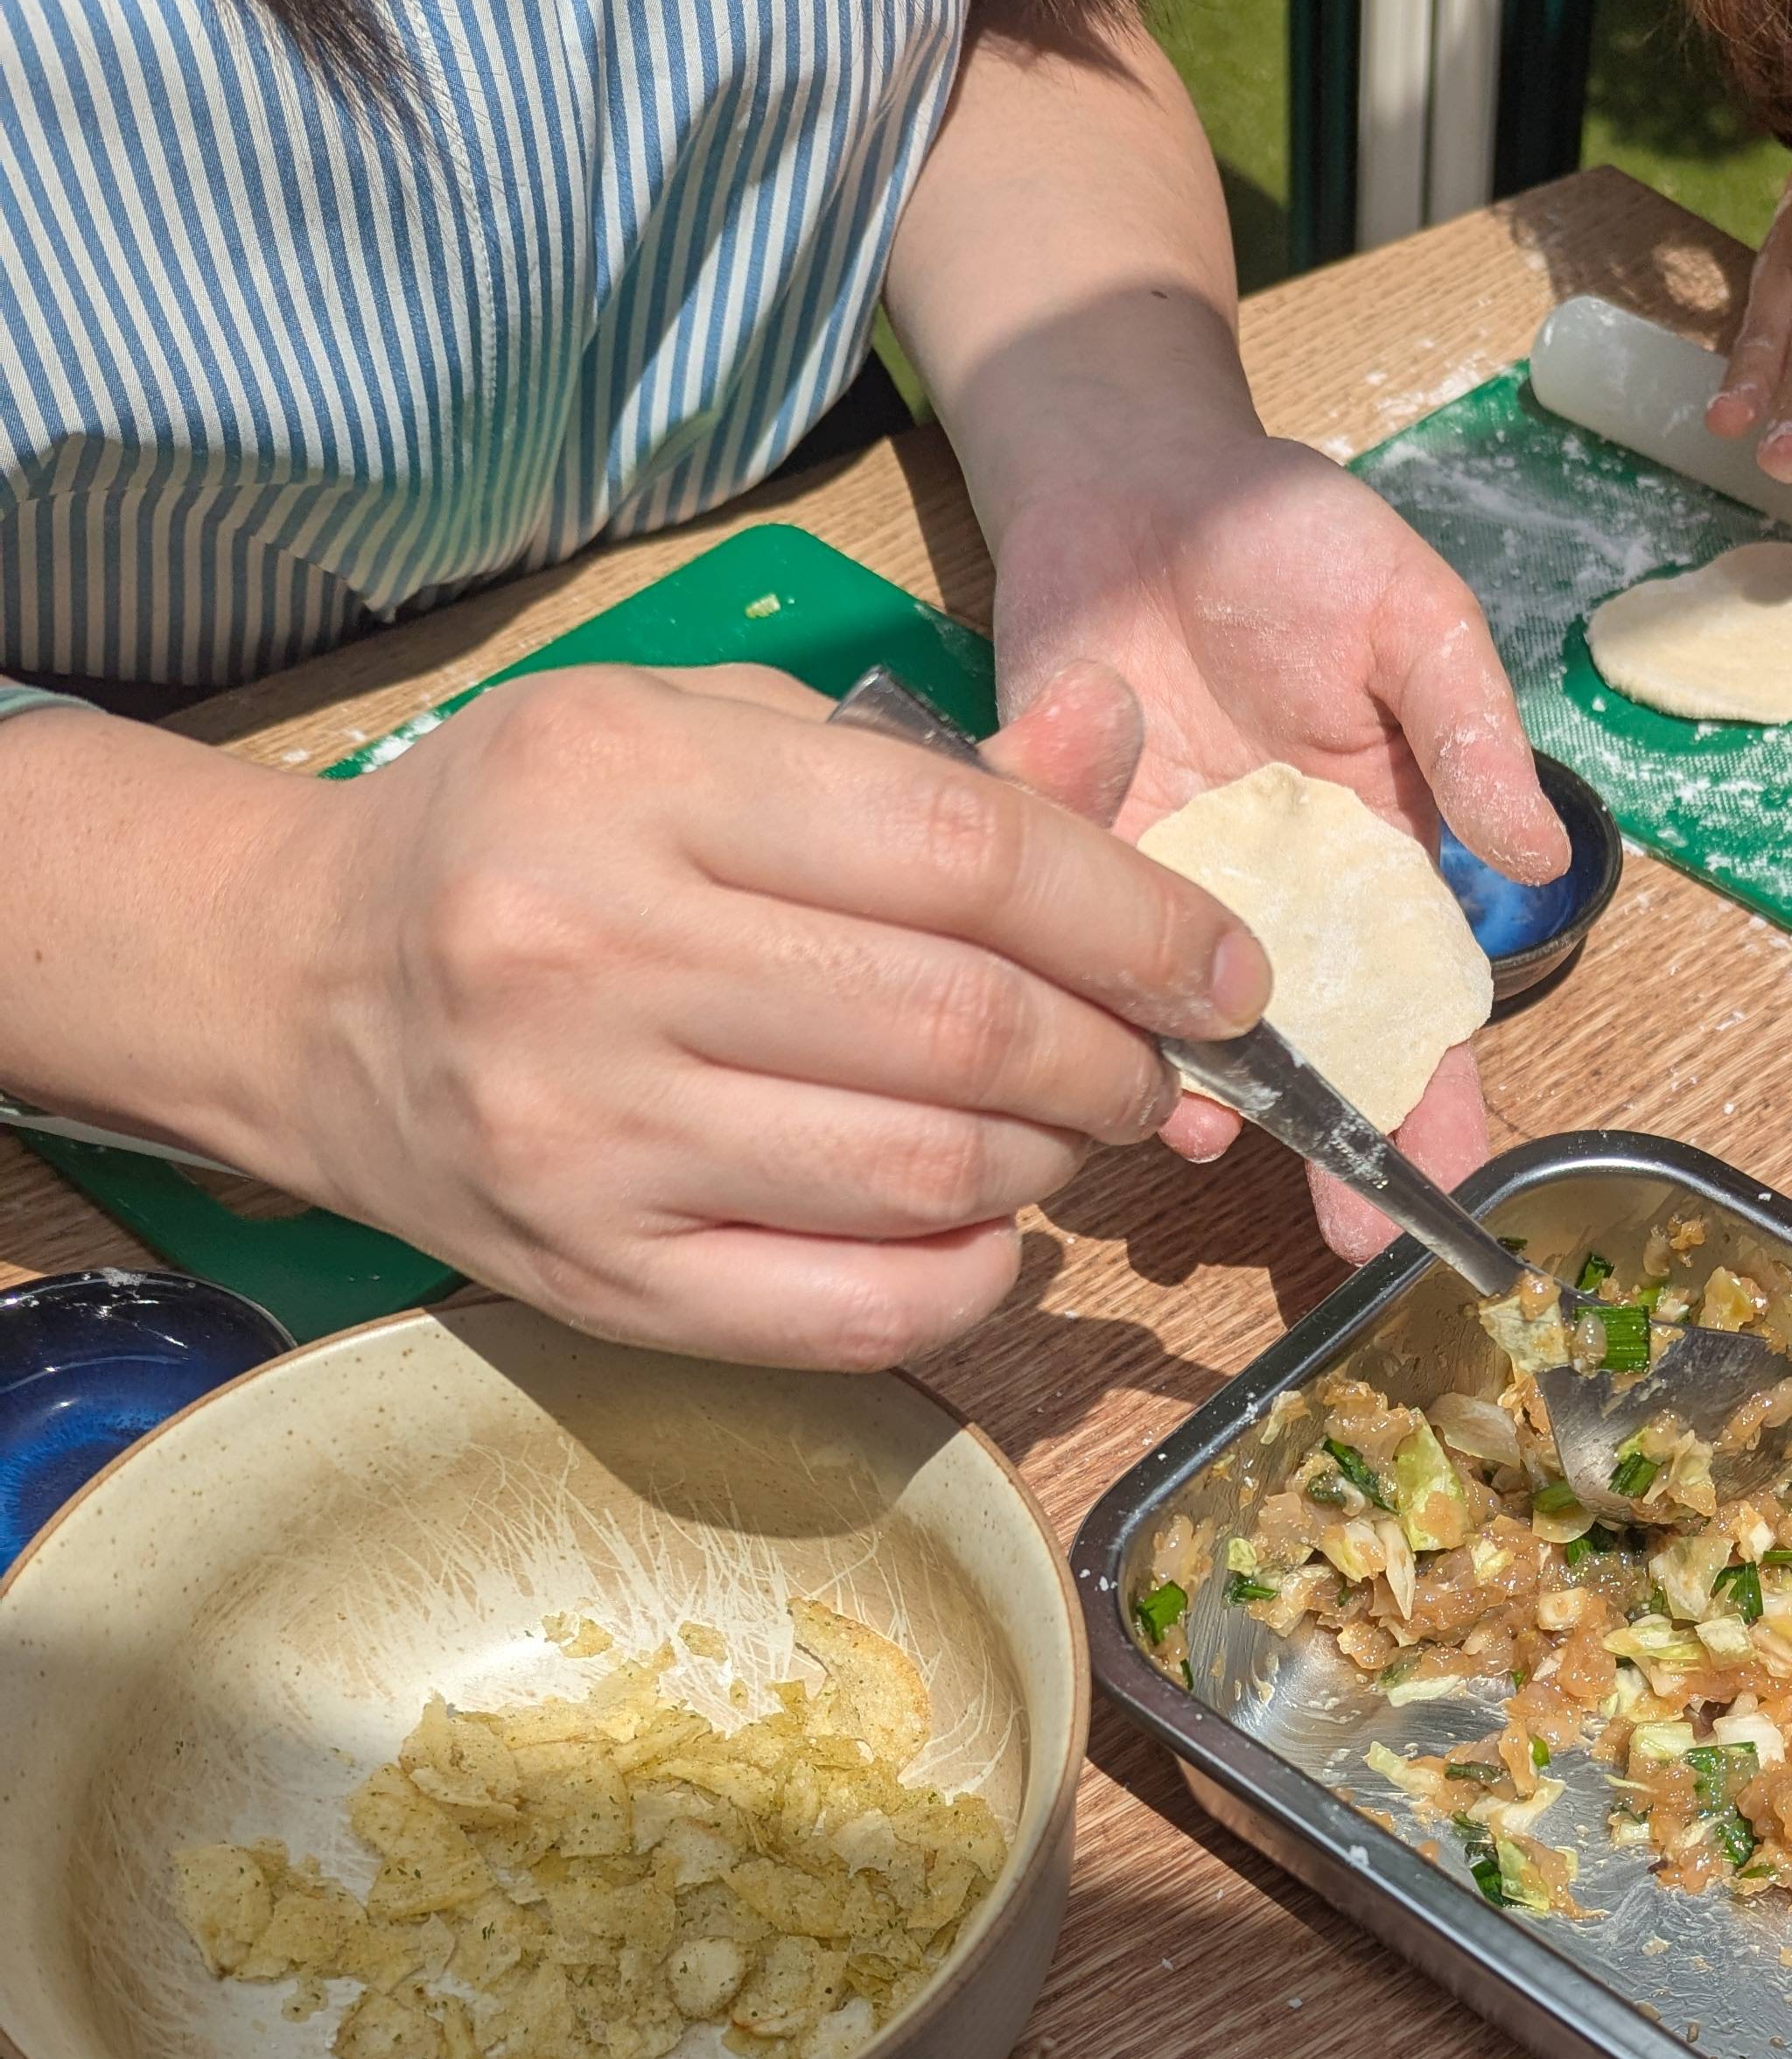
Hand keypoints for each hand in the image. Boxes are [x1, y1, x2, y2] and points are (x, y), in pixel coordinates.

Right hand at [236, 656, 1268, 1362]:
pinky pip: (860, 1314)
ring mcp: (595, 1142)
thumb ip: (915, 764)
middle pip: (963, 1027)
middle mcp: (600, 963)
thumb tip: (1120, 752)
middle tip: (1155, 1060)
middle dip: (1115, 1055)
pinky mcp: (604, 1284)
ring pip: (928, 1177)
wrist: (302, 995)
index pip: (960, 854)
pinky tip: (986, 1227)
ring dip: (1054, 1164)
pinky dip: (971, 1277)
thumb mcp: (696, 744)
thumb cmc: (531, 850)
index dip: (1133, 919)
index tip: (1221, 968)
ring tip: (1066, 1129)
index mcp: (630, 786)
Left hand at [989, 419, 1565, 1228]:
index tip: (1455, 1180)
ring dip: (1207, 1097)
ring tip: (1216, 1140)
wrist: (1133, 482)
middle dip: (1336, 1148)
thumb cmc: (1293, 540)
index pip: (1423, 1010)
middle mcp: (1276, 915)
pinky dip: (1096, 1015)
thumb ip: (1468, 734)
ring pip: (1191, 1036)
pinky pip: (1080, 971)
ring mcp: (1170, 905)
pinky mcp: (1068, 876)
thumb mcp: (1411, 617)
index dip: (1441, 1098)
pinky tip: (1118, 1052)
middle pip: (1317, 1056)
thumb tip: (1537, 861)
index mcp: (1377, 869)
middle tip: (1351, 1233)